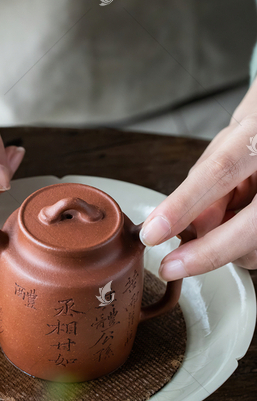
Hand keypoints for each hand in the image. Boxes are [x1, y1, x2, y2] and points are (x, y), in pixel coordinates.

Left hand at [140, 80, 256, 277]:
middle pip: (249, 227)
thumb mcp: (229, 144)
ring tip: (223, 215)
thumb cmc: (256, 133)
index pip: (219, 172)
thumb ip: (207, 180)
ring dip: (226, 246)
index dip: (183, 206)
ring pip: (256, 246)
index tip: (153, 233)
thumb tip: (187, 225)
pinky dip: (241, 245)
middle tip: (170, 266)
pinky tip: (237, 220)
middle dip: (205, 253)